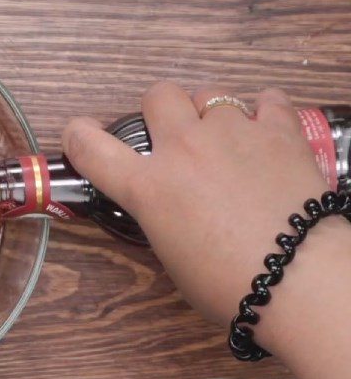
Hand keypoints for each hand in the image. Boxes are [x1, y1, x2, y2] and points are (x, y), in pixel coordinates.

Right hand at [63, 83, 330, 340]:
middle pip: (158, 94)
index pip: (90, 147)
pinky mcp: (279, 130)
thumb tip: (171, 202)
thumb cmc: (229, 284)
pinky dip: (264, 113)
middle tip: (176, 140)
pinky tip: (267, 135)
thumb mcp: (172, 254)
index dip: (78, 136)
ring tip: (229, 143)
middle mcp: (184, 148)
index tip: (81, 136)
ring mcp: (233, 132)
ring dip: (212, 115)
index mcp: (149, 187)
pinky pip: (267, 100)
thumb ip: (161, 215)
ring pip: (211, 94)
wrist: (300, 279)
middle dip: (163, 113)